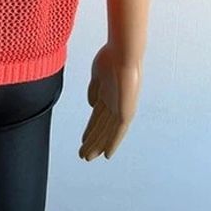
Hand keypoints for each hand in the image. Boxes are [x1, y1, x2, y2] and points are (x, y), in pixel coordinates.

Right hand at [78, 43, 141, 160]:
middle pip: (101, 127)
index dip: (90, 129)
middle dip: (92, 141)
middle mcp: (116, 104)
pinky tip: (107, 154)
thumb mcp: (98, 75)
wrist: (123, 52)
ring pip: (107, 132)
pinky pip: (119, 131)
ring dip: (97, 145)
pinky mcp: (127, 111)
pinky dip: (112, 143)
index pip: (98, 117)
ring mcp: (121, 108)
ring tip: (86, 158)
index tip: (83, 140)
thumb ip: (95, 90)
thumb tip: (92, 106)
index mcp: (109, 94)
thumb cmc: (111, 57)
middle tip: (83, 155)